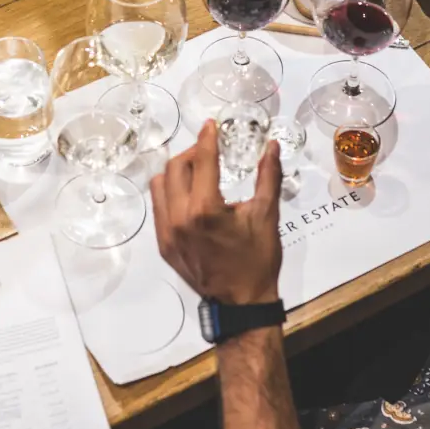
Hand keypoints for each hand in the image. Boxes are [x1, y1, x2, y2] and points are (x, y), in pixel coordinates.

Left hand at [152, 121, 282, 305]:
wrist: (241, 303)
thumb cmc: (257, 260)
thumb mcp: (266, 215)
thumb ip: (268, 176)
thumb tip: (271, 145)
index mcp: (205, 209)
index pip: (202, 161)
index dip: (207, 138)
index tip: (210, 125)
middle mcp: (179, 218)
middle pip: (175, 168)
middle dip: (192, 154)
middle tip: (209, 152)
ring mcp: (167, 233)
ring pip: (159, 186)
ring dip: (176, 172)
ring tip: (197, 172)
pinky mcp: (163, 245)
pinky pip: (158, 208)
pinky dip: (170, 194)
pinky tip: (189, 195)